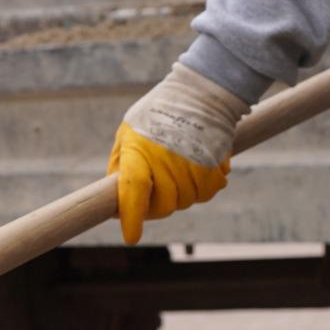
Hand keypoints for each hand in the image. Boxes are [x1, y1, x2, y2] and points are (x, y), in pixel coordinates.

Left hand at [110, 62, 246, 244]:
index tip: (131, 237)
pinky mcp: (215, 163)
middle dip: (157, 208)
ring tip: (176, 175)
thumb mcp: (128, 132)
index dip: (132, 216)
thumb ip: (121, 164)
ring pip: (187, 201)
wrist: (199, 92)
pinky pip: (209, 193)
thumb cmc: (156, 114)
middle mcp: (166, 159)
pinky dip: (203, 190)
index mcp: (139, 151)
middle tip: (153, 197)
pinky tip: (197, 173)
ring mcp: (192, 162)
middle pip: (164, 205)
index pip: (134, 191)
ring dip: (182, 196)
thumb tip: (114, 197)